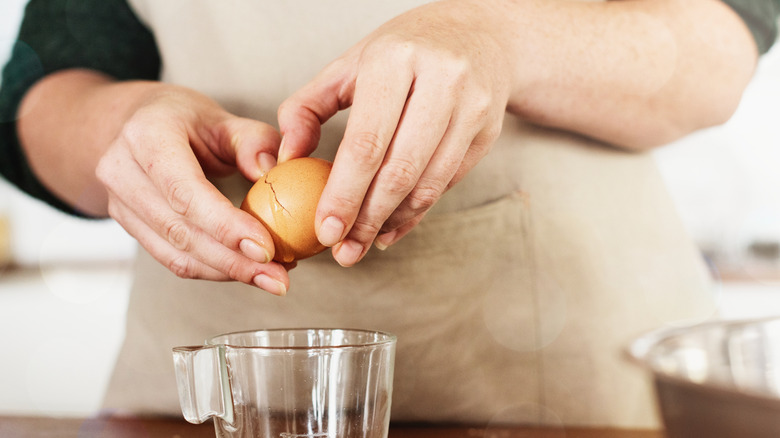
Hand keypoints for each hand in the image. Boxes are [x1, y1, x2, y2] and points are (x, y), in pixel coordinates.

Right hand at [95, 85, 289, 293]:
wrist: (137, 124)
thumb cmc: (185, 119)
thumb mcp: (223, 117)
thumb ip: (254, 140)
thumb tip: (271, 171)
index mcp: (146, 135)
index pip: (184, 191)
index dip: (225, 225)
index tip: (266, 248)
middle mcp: (122, 170)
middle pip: (181, 230)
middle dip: (235, 261)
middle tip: (280, 277)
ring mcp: (120, 202)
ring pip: (176, 253)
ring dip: (228, 272)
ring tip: (273, 278)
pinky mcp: (129, 227)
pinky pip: (173, 260)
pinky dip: (214, 271)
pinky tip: (249, 271)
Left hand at [278, 0, 513, 266]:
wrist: (479, 35)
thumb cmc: (403, 51)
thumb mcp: (348, 65)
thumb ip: (306, 108)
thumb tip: (286, 157)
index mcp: (396, 60)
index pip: (366, 142)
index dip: (344, 193)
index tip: (324, 229)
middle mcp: (441, 81)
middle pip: (399, 170)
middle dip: (366, 219)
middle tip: (343, 250)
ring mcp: (472, 107)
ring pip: (427, 184)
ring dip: (391, 222)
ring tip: (363, 243)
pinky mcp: (488, 130)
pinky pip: (448, 184)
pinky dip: (417, 212)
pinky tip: (391, 225)